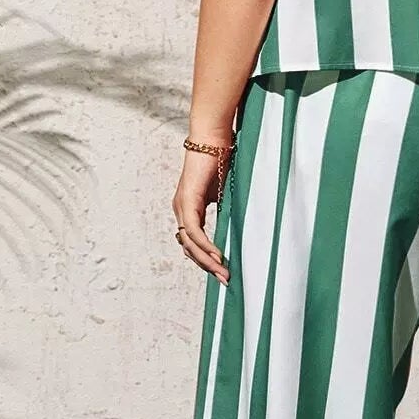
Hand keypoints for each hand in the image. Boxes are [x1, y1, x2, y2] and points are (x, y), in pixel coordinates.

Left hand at [173, 143, 231, 284]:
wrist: (214, 137)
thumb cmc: (222, 159)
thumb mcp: (225, 192)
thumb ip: (226, 209)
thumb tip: (237, 226)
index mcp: (189, 209)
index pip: (194, 243)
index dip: (206, 259)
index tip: (223, 272)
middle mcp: (181, 209)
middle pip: (189, 248)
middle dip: (207, 267)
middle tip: (225, 281)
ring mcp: (182, 205)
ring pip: (189, 243)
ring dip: (207, 261)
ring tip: (223, 273)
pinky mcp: (187, 200)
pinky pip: (193, 230)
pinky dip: (205, 245)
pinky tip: (217, 256)